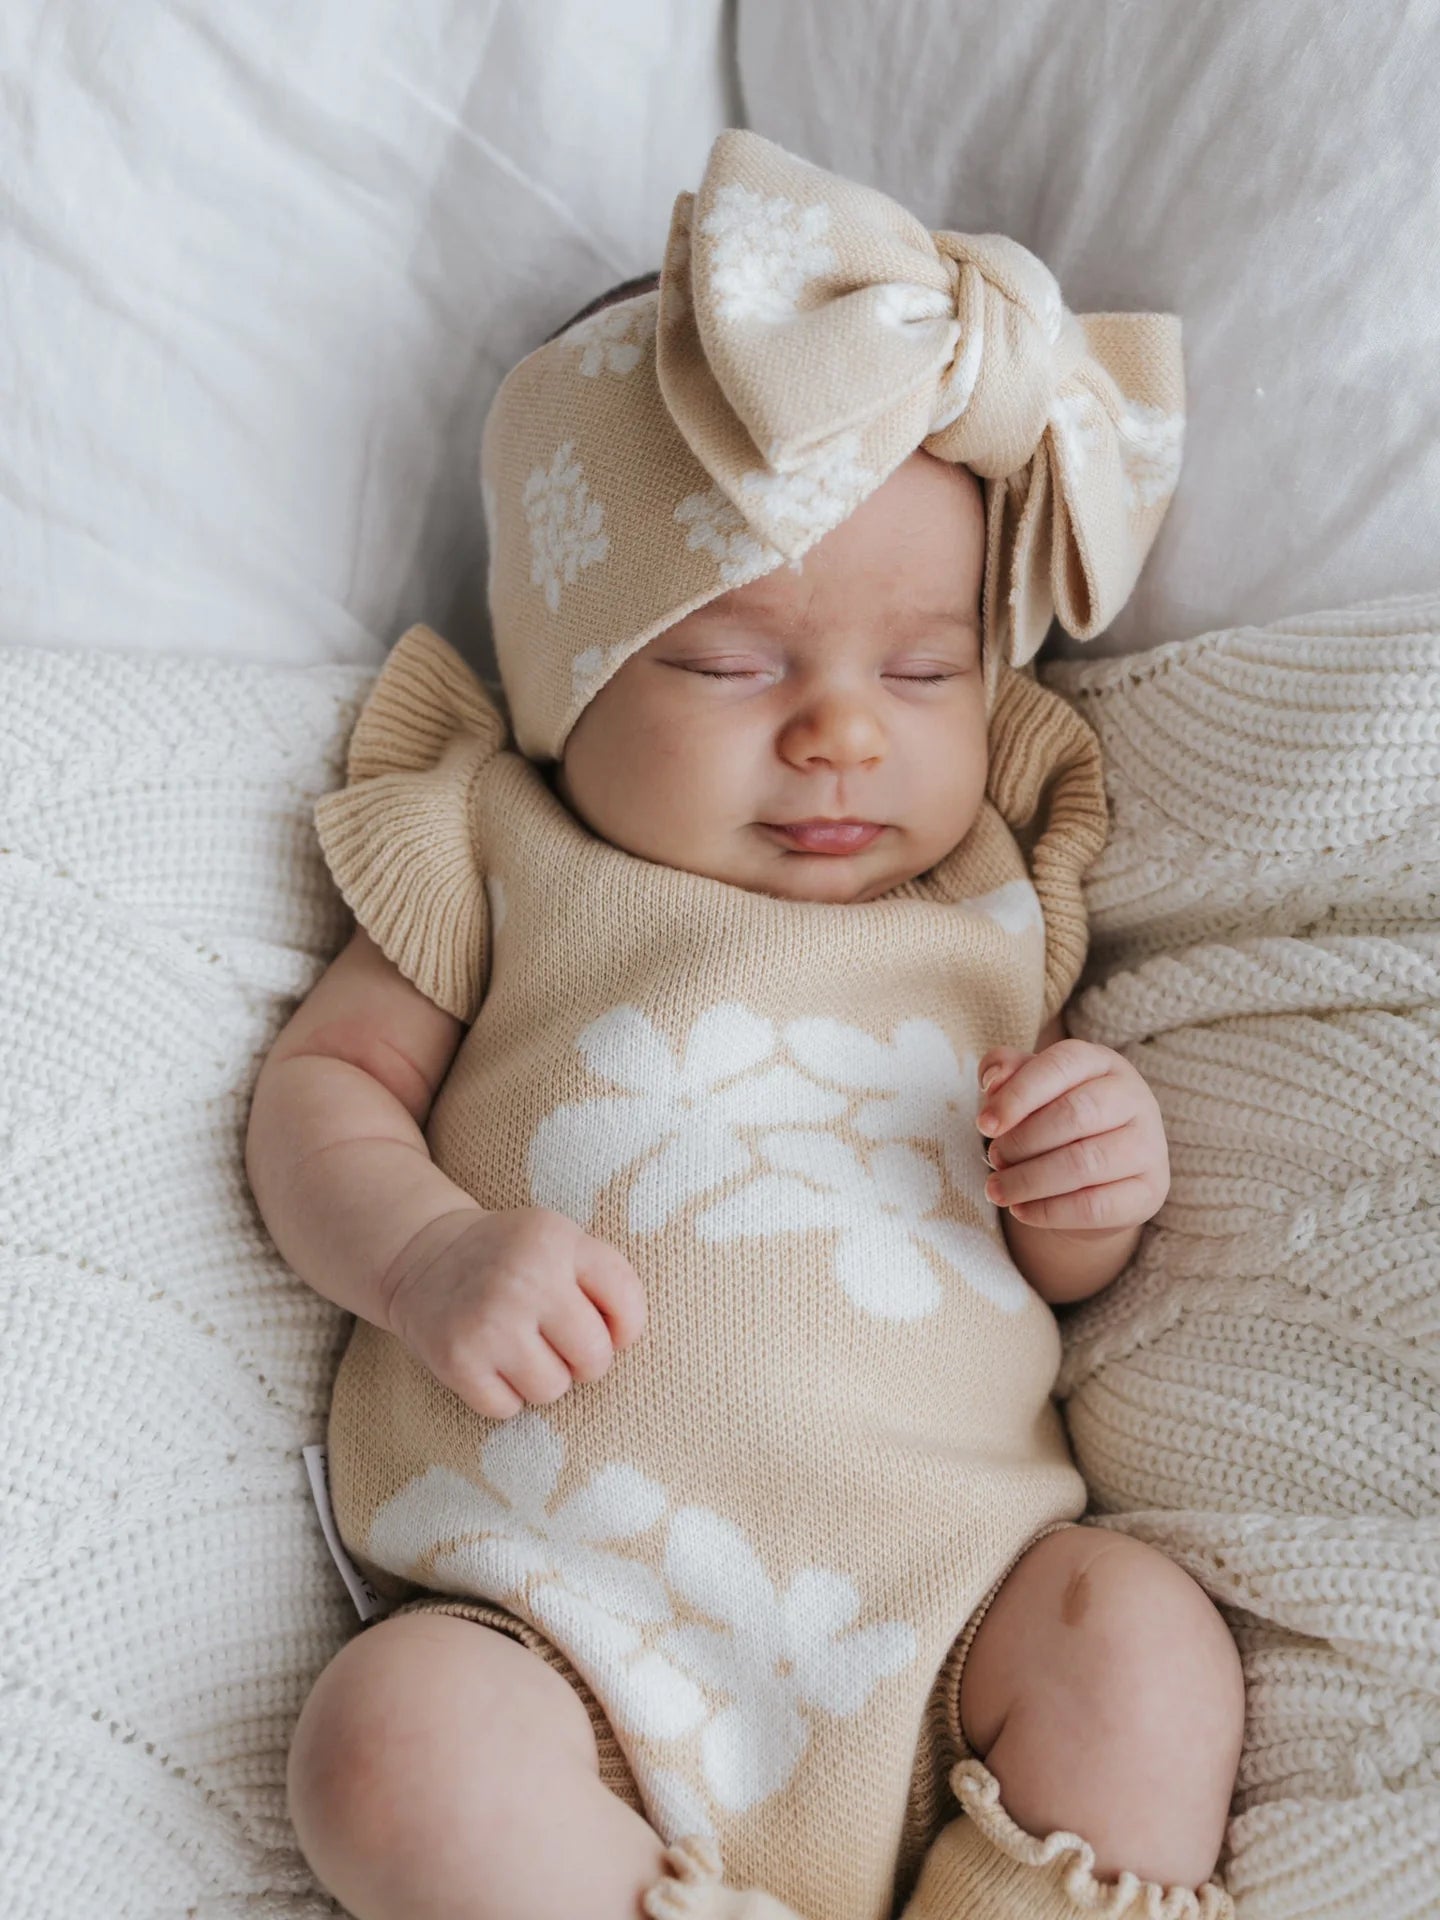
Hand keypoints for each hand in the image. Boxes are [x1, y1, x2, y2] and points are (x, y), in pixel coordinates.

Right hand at [380, 1206, 646, 1419]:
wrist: (422, 1258)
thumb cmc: (512, 1258)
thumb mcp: (559, 1241)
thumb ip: (605, 1278)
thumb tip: (623, 1342)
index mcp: (556, 1241)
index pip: (628, 1306)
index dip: (624, 1327)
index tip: (601, 1323)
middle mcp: (523, 1279)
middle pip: (595, 1359)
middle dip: (582, 1359)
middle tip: (555, 1340)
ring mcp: (488, 1323)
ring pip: (553, 1390)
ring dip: (541, 1379)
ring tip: (519, 1348)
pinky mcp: (456, 1360)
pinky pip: (508, 1409)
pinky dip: (503, 1394)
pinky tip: (489, 1361)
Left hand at [973, 1039, 1169, 1233]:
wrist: (1094, 1180)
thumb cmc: (1053, 1122)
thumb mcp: (1028, 1090)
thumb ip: (1005, 1073)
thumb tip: (993, 1080)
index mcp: (1103, 1062)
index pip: (1061, 1064)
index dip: (1018, 1094)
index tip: (984, 1124)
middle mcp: (1135, 1098)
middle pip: (1075, 1114)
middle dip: (1023, 1141)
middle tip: (994, 1158)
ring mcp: (1149, 1146)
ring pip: (1084, 1163)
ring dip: (1029, 1180)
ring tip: (997, 1188)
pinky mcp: (1151, 1191)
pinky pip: (1095, 1206)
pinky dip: (1049, 1211)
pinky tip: (1021, 1210)